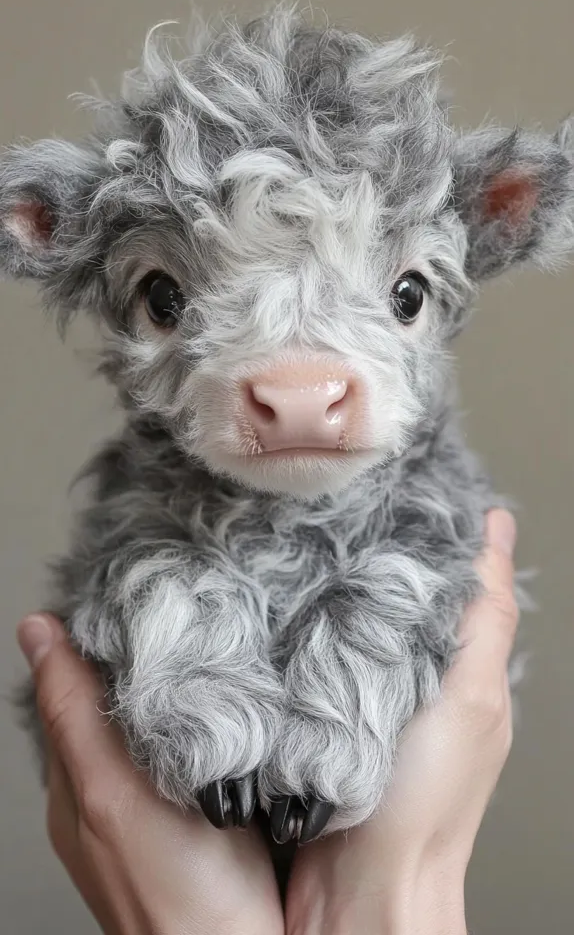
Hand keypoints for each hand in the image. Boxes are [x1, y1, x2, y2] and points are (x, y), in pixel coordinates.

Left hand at [17, 615, 283, 934]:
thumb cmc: (172, 893)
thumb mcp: (111, 791)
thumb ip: (75, 714)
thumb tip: (36, 632)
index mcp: (77, 778)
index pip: (74, 680)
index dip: (98, 632)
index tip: (131, 589)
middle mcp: (113, 785)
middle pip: (118, 694)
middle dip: (144, 648)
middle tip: (180, 601)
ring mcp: (159, 795)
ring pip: (159, 714)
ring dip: (178, 676)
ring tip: (208, 633)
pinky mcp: (206, 803)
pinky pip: (197, 739)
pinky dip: (207, 709)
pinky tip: (232, 696)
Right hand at [285, 508, 517, 934]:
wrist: (357, 893)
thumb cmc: (425, 806)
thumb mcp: (470, 699)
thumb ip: (481, 620)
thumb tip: (495, 530)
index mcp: (451, 659)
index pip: (442, 565)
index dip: (424, 516)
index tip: (393, 466)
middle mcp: (402, 663)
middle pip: (387, 580)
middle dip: (364, 536)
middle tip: (328, 481)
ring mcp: (353, 681)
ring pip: (341, 606)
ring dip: (322, 571)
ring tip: (293, 517)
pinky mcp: (308, 699)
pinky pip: (302, 643)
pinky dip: (292, 613)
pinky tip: (269, 583)